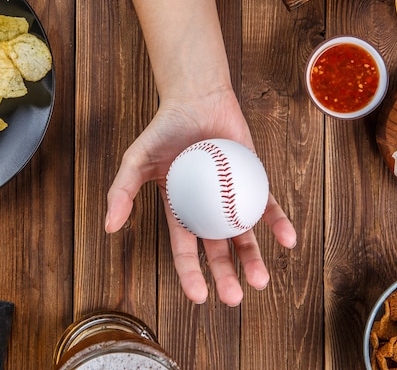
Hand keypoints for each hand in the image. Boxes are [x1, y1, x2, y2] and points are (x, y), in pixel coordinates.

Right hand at [105, 86, 296, 305]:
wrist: (197, 99)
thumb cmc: (165, 129)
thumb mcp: (136, 160)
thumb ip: (122, 191)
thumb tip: (109, 227)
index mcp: (180, 210)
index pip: (185, 249)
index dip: (191, 274)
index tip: (201, 297)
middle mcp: (207, 208)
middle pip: (217, 249)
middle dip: (226, 276)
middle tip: (235, 298)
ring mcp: (231, 196)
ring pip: (244, 234)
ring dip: (254, 258)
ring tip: (261, 280)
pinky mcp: (253, 180)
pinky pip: (267, 205)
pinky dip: (278, 222)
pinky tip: (287, 239)